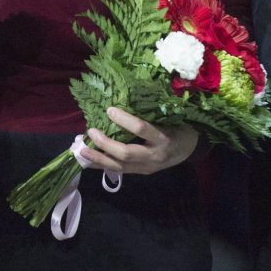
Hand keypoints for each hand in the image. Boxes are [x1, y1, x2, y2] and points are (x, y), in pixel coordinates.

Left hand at [79, 107, 199, 175]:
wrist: (190, 149)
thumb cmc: (179, 127)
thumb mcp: (170, 118)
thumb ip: (151, 113)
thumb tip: (125, 97)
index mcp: (163, 138)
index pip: (142, 129)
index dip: (124, 120)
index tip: (109, 109)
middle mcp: (154, 155)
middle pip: (126, 153)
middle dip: (106, 143)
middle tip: (91, 131)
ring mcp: (146, 167)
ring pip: (119, 166)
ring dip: (98, 158)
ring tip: (81, 150)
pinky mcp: (140, 173)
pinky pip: (118, 170)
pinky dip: (102, 165)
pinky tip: (88, 161)